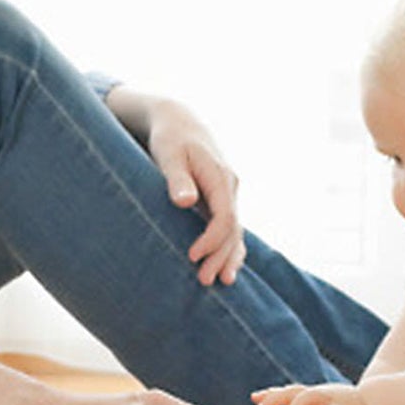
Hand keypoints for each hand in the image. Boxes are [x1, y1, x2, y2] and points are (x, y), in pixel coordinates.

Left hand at [143, 97, 245, 285]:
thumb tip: (186, 202)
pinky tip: (227, 268)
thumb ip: (177, 178)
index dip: (211, 240)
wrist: (179, 122)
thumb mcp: (169, 154)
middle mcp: (230, 187)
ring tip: (220, 281)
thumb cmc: (170, 138)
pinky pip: (230, 227)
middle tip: (204, 280)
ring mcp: (227, 194)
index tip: (192, 256)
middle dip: (220, 256)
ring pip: (235, 231)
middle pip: (233, 229)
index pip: (224, 216)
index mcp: (220, 177)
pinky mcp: (220, 200)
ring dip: (229, 256)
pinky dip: (230, 247)